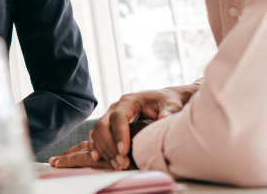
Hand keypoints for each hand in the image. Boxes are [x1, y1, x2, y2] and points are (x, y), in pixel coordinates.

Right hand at [49, 85, 197, 169]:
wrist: (163, 102)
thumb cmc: (167, 103)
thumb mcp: (171, 105)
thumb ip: (168, 111)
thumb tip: (164, 118)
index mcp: (130, 101)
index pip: (118, 116)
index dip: (119, 134)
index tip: (124, 151)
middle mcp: (116, 108)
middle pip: (103, 125)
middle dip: (110, 146)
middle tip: (122, 163)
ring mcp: (110, 117)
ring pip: (98, 132)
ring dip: (105, 150)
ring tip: (118, 166)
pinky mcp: (109, 127)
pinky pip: (96, 136)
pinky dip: (96, 147)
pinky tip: (98, 159)